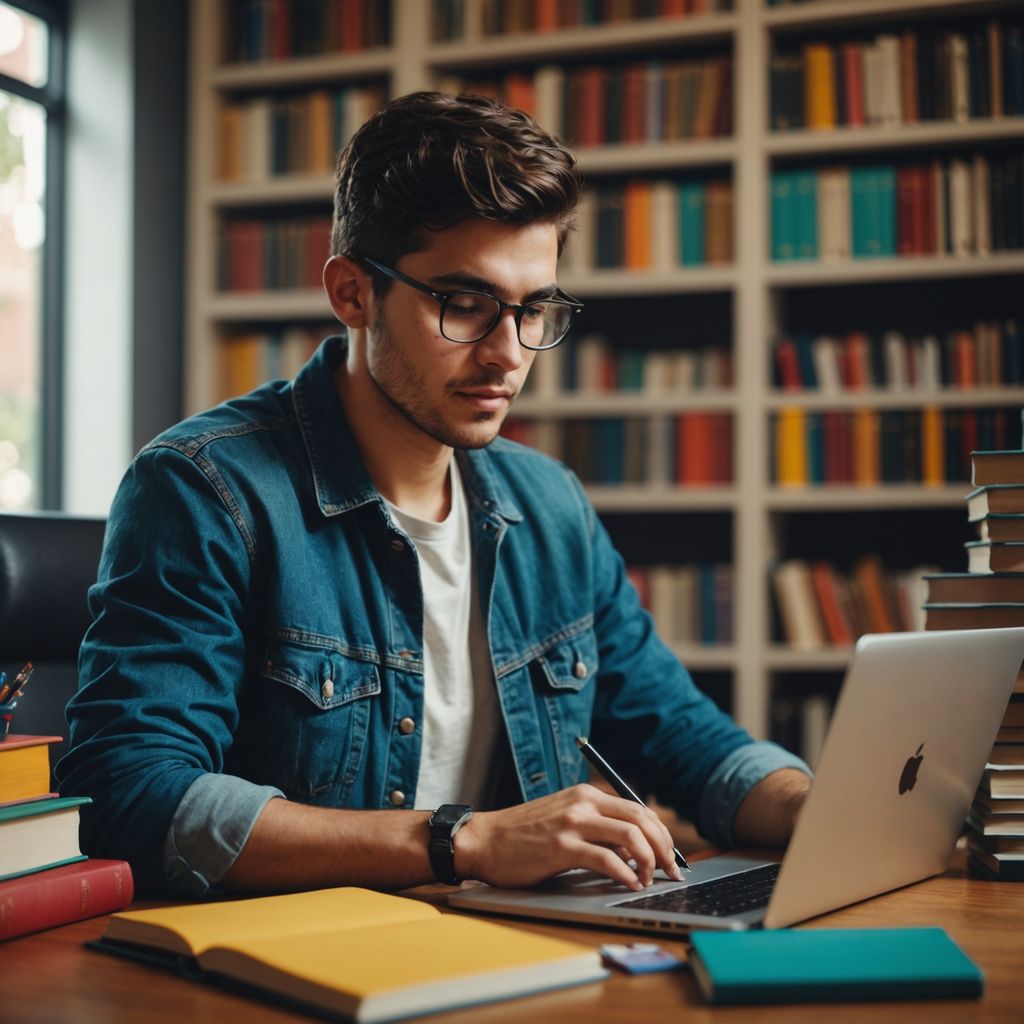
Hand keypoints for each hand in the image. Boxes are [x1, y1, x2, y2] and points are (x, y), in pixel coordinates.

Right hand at [454, 784, 683, 891]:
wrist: (484, 840)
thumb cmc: (522, 836)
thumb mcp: (563, 818)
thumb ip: (595, 827)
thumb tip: (632, 850)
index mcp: (586, 795)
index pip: (638, 808)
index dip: (661, 833)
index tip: (670, 855)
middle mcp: (582, 803)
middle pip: (641, 819)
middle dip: (664, 847)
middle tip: (672, 870)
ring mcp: (572, 823)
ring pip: (630, 836)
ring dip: (649, 861)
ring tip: (651, 879)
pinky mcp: (561, 847)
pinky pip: (606, 860)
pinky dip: (625, 874)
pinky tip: (630, 885)